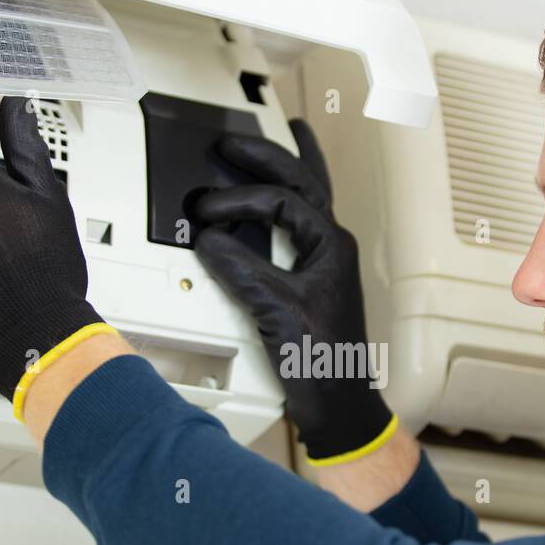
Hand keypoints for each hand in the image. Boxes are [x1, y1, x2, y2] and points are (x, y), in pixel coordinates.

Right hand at [193, 121, 393, 463]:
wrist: (338, 405)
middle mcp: (331, 248)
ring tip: (280, 138)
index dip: (240, 200)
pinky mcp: (312, 282)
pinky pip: (298, 227)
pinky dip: (285, 205)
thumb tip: (210, 241)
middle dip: (269, 156)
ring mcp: (324, 263)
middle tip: (234, 138)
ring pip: (307, 199)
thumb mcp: (276, 310)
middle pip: (302, 184)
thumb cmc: (323, 364)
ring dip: (289, 169)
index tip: (207, 212)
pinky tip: (277, 202)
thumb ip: (241, 270)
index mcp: (330, 245)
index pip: (281, 201)